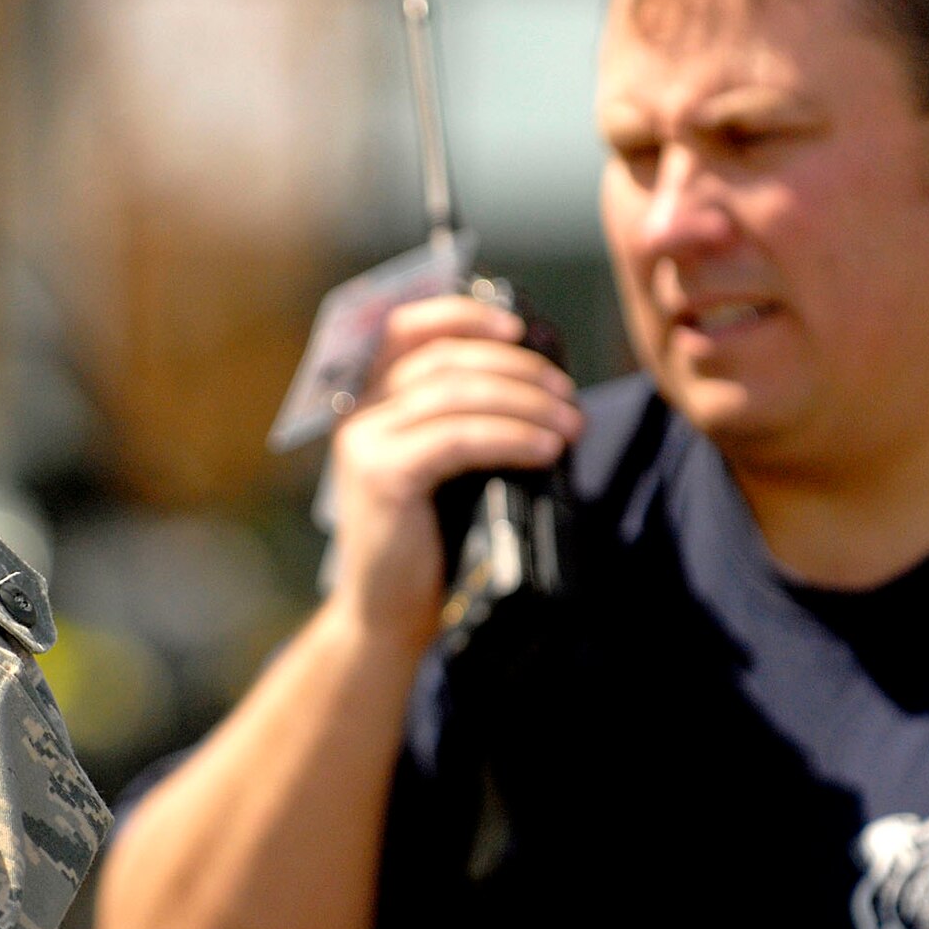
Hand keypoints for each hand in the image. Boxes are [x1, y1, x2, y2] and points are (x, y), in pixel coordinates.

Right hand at [320, 293, 580, 648]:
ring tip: (570, 425)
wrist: (387, 613)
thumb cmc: (427, 542)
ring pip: (456, 396)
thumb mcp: (441, 467)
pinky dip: (510, 437)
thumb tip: (539, 383)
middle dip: (517, 370)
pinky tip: (544, 450)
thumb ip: (463, 419)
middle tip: (568, 396)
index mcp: (370, 400)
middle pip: (446, 360)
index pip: (408, 329)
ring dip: (525, 404)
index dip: (464, 315)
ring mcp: (365, 443)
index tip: (518, 327)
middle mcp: (359, 413)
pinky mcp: (383, 476)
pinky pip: (458, 439)